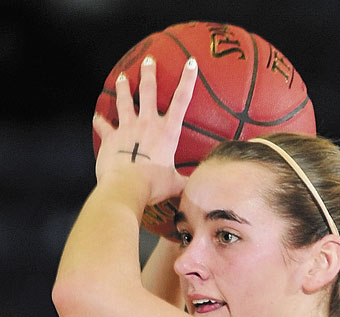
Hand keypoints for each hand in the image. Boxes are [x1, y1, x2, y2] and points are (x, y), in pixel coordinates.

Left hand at [93, 56, 197, 204]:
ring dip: (122, 87)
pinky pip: (103, 125)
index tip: (190, 63)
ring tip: (121, 77)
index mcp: (167, 132)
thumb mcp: (175, 184)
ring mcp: (127, 128)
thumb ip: (185, 182)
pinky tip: (96, 116)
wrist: (127, 186)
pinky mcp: (110, 137)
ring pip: (124, 101)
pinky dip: (100, 120)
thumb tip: (198, 188)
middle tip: (149, 60)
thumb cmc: (154, 186)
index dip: (187, 80)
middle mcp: (147, 124)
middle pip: (148, 91)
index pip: (181, 101)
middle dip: (149, 73)